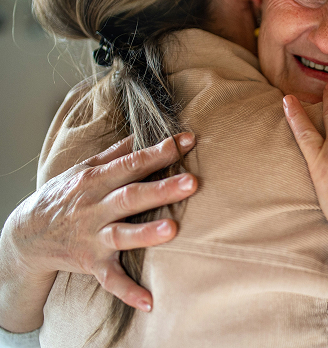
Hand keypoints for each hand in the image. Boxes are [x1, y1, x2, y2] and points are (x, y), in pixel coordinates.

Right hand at [5, 134, 196, 312]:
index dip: (160, 152)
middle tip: (191, 182)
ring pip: (122, 234)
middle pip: (131, 197)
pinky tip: (150, 302)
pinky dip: (129, 291)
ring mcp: (94, 237)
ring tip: (171, 229)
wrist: (26, 235)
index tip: (188, 141)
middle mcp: (96, 208)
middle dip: (161, 190)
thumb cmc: (63, 196)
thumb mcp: (82, 169)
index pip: (132, 164)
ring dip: (146, 233)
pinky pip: (111, 280)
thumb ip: (115, 154)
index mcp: (96, 181)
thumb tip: (142, 134)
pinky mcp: (92, 264)